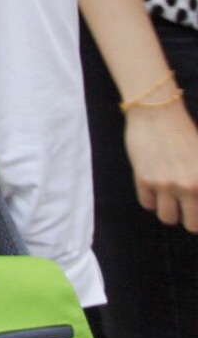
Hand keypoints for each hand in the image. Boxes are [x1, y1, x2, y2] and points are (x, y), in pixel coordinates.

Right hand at [126, 103, 197, 230]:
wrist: (157, 112)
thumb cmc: (184, 133)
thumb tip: (197, 194)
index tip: (195, 209)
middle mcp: (189, 186)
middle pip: (191, 224)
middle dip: (188, 218)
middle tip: (185, 208)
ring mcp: (166, 184)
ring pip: (167, 217)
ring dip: (168, 210)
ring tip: (168, 197)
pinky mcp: (144, 179)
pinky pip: (147, 203)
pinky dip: (150, 198)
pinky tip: (153, 184)